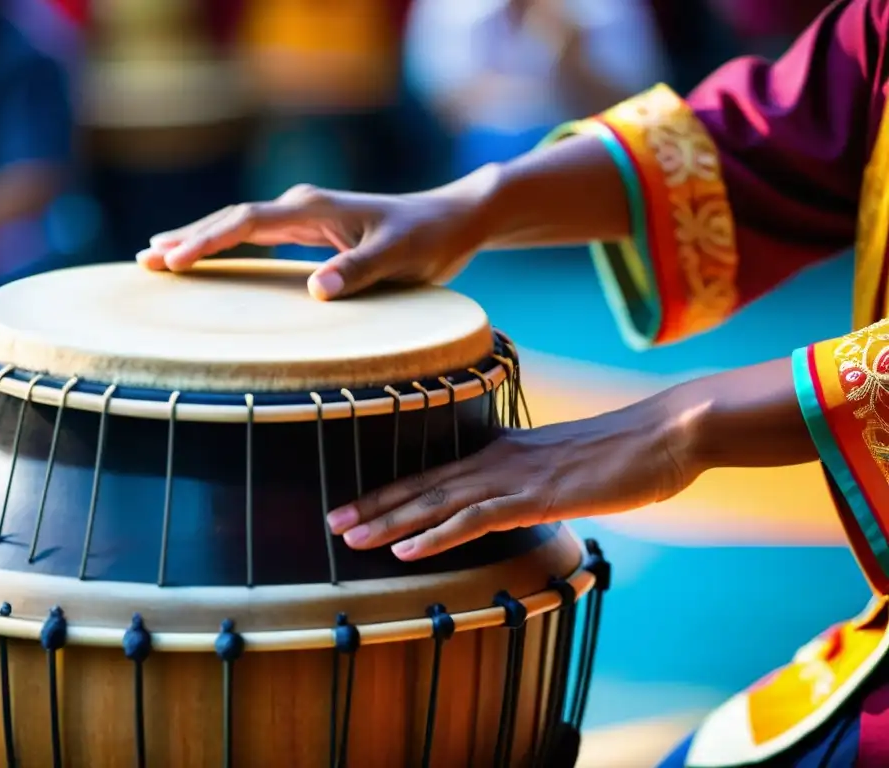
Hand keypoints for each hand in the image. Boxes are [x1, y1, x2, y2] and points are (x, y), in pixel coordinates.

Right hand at [137, 168, 501, 300]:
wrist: (452, 220)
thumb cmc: (428, 239)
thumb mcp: (399, 257)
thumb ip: (358, 271)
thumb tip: (316, 290)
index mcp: (313, 207)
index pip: (245, 221)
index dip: (206, 240)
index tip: (172, 259)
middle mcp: (302, 206)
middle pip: (231, 219)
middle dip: (188, 239)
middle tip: (145, 261)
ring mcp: (305, 215)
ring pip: (239, 225)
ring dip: (200, 239)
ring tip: (158, 255)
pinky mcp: (312, 229)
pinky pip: (257, 235)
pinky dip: (227, 244)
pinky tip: (209, 255)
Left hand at [325, 397, 692, 560]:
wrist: (667, 433)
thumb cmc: (624, 452)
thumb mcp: (568, 467)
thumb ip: (534, 481)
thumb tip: (515, 499)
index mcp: (502, 453)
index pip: (434, 474)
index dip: (391, 491)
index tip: (355, 506)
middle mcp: (497, 461)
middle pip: (423, 486)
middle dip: (374, 506)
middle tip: (331, 523)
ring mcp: (514, 478)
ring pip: (437, 502)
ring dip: (390, 521)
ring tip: (349, 538)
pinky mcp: (536, 497)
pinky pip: (475, 520)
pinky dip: (437, 536)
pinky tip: (407, 550)